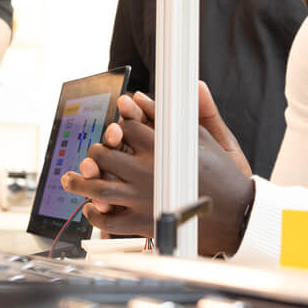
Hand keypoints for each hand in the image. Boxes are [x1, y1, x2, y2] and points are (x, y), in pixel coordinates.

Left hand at [61, 93, 255, 256]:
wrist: (237, 215)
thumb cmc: (224, 177)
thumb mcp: (211, 138)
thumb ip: (197, 111)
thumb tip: (194, 84)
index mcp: (161, 147)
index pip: (126, 127)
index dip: (118, 122)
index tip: (115, 122)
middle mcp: (147, 171)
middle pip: (105, 154)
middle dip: (95, 151)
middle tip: (92, 152)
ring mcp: (142, 198)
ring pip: (100, 188)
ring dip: (81, 182)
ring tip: (70, 178)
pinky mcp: (144, 223)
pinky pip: (111, 221)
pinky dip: (96, 215)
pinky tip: (91, 207)